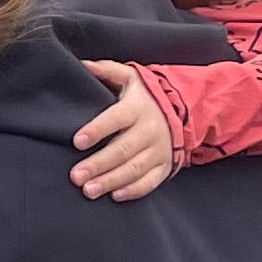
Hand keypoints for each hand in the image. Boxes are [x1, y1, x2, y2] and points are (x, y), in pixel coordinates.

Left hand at [69, 60, 176, 201]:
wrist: (185, 109)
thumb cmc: (146, 95)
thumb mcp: (131, 78)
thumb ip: (107, 71)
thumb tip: (83, 65)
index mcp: (137, 108)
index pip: (115, 119)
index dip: (97, 130)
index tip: (77, 141)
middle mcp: (150, 130)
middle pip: (123, 149)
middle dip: (99, 164)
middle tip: (76, 176)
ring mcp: (159, 150)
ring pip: (135, 168)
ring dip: (111, 181)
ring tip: (89, 191)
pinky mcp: (165, 165)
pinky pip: (151, 181)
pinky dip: (134, 190)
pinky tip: (115, 195)